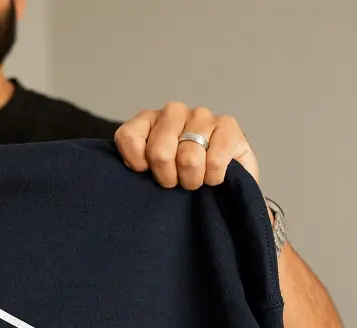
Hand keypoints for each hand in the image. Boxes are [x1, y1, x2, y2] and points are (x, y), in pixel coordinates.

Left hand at [114, 102, 258, 189]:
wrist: (223, 185)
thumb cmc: (180, 177)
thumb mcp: (150, 173)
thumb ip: (136, 164)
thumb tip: (134, 167)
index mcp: (147, 120)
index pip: (128, 137)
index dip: (136, 163)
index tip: (147, 173)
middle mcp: (173, 112)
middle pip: (159, 152)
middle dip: (168, 177)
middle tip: (176, 182)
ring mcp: (201, 115)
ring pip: (188, 158)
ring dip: (192, 179)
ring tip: (195, 180)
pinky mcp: (228, 124)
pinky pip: (215, 160)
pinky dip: (213, 177)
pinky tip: (213, 176)